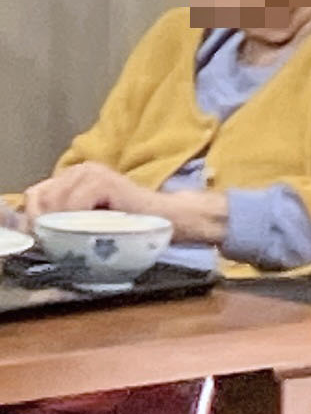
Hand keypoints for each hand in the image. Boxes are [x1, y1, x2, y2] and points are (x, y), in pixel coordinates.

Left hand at [16, 164, 219, 244]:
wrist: (173, 219)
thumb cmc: (136, 224)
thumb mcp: (94, 219)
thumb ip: (69, 216)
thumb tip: (40, 230)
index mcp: (75, 176)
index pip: (37, 194)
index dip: (35, 217)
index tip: (44, 239)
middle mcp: (80, 169)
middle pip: (43, 197)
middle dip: (45, 223)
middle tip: (56, 244)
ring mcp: (91, 172)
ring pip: (56, 202)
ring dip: (60, 224)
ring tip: (71, 241)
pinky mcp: (102, 181)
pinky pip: (74, 205)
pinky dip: (76, 221)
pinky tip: (88, 233)